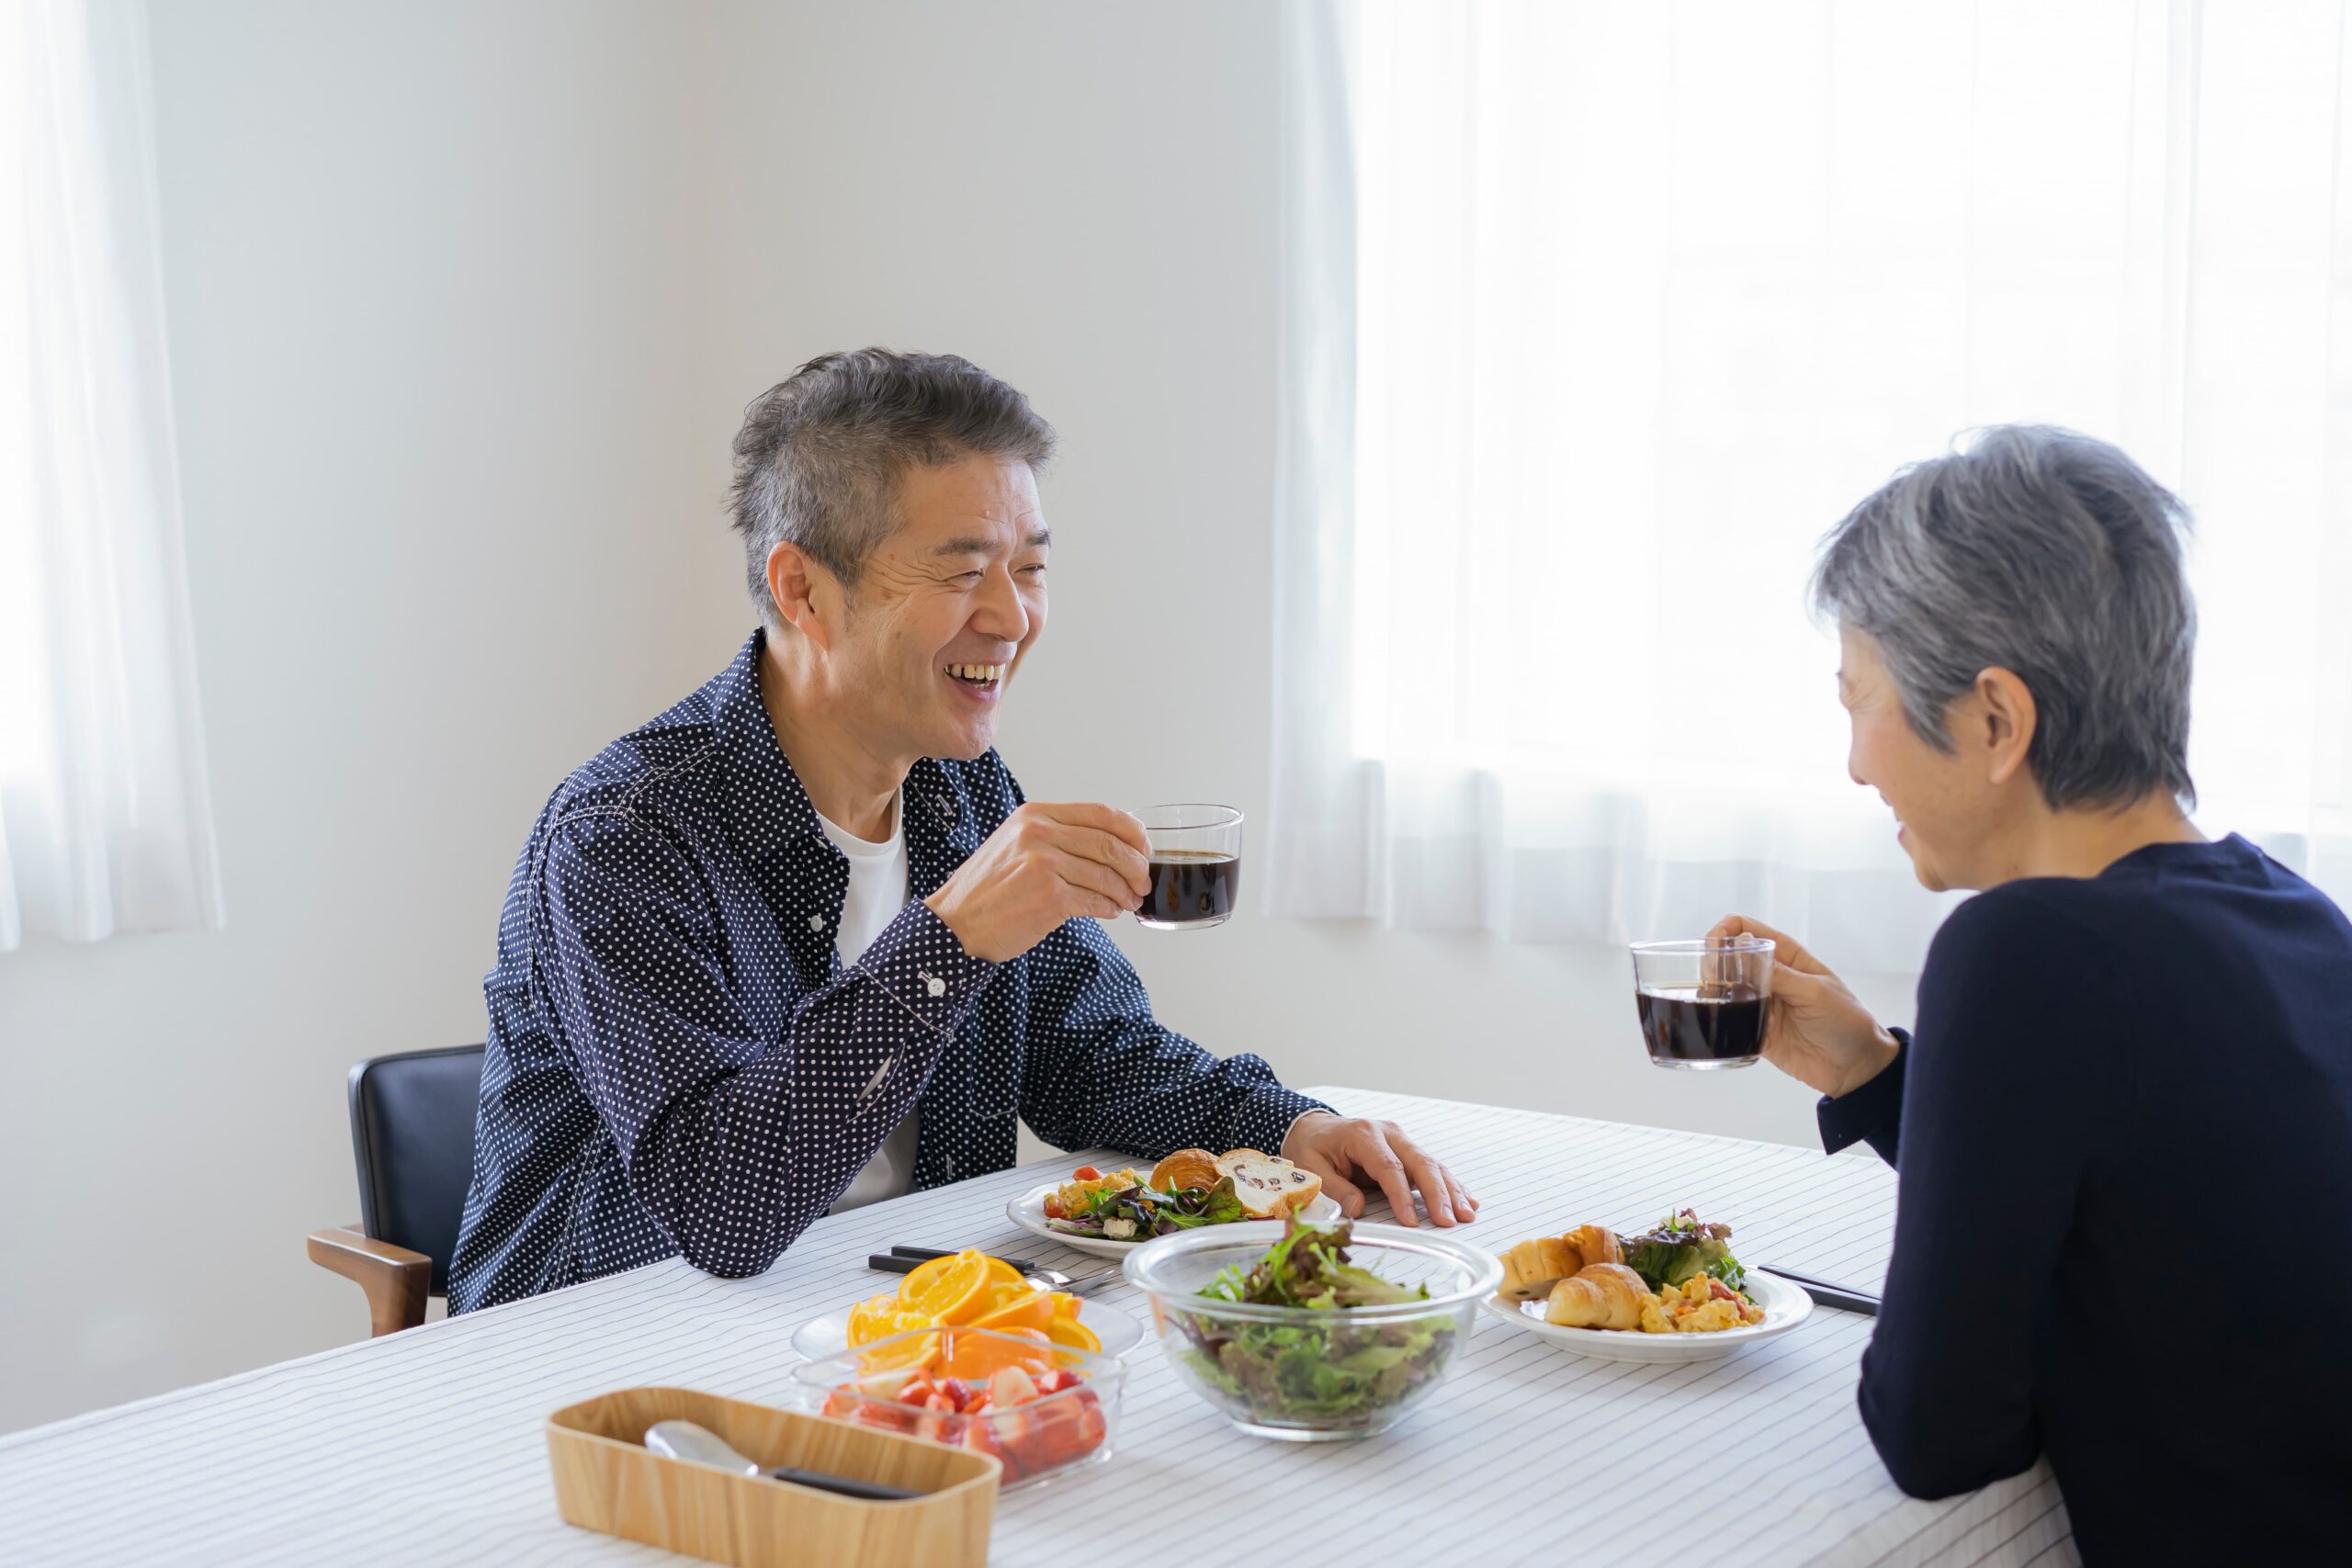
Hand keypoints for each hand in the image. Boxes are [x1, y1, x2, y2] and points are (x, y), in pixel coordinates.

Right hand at [926, 803, 1151, 962]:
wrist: (956, 922)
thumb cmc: (987, 888)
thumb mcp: (1015, 844)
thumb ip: (1055, 837)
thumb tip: (1109, 845)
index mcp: (1035, 815)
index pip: (1100, 813)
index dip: (1131, 830)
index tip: (1143, 846)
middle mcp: (1039, 834)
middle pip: (1109, 843)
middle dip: (1136, 865)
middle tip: (1143, 880)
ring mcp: (1044, 865)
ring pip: (1106, 874)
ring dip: (1125, 891)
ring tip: (1130, 900)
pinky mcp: (1049, 897)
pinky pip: (1095, 900)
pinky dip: (1110, 908)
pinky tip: (1111, 911)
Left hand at [1281, 1112, 1478, 1227]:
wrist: (1315, 1128)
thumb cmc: (1313, 1147)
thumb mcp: (1312, 1167)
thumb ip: (1335, 1188)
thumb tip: (1358, 1209)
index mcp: (1363, 1135)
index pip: (1389, 1167)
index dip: (1402, 1196)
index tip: (1411, 1221)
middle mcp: (1388, 1134)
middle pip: (1419, 1162)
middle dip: (1438, 1193)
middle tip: (1450, 1220)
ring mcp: (1401, 1141)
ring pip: (1431, 1165)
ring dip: (1451, 1190)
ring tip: (1467, 1214)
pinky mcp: (1407, 1151)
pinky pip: (1431, 1167)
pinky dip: (1450, 1184)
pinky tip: (1468, 1199)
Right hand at [1705, 914, 1899, 1098]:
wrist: (1855, 1067)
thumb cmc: (1846, 1021)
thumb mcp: (1815, 992)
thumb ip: (1778, 973)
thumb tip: (1741, 945)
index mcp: (1786, 956)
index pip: (1745, 928)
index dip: (1724, 931)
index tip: (1714, 946)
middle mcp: (1770, 976)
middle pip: (1728, 958)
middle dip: (1713, 963)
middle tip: (1713, 980)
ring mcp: (1761, 1003)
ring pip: (1724, 989)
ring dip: (1714, 993)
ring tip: (1715, 1003)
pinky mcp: (1756, 1030)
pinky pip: (1730, 1022)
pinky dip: (1723, 1022)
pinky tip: (1728, 1027)